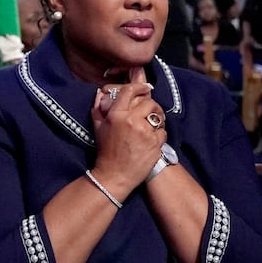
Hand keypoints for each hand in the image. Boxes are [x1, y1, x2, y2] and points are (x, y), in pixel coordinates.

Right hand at [90, 67, 165, 198]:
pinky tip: (152, 139)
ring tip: (153, 125)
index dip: (139, 86)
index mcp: (116, 115)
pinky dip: (159, 134)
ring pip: (158, 116)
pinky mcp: (155, 144)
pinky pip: (163, 132)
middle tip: (151, 111)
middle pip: (149, 102)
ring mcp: (145, 132)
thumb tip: (100, 94)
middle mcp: (131, 121)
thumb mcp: (98, 128)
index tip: (145, 87)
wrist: (114, 176)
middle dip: (151, 105)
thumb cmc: (106, 152)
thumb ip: (98, 109)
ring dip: (157, 119)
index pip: (130, 91)